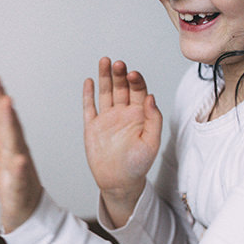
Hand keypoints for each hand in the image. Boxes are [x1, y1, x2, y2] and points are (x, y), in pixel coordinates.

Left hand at [0, 74, 41, 232]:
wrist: (27, 210)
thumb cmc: (16, 179)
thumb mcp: (5, 147)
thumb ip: (1, 125)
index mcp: (10, 143)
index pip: (2, 116)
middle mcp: (16, 151)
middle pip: (9, 123)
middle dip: (2, 102)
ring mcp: (19, 168)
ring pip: (14, 143)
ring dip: (10, 124)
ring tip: (5, 105)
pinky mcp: (18, 186)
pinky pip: (19, 176)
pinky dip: (19, 167)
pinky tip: (19, 160)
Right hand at [83, 57, 162, 227]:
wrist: (118, 182)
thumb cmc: (138, 165)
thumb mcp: (151, 143)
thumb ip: (154, 119)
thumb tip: (151, 97)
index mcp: (139, 115)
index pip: (139, 91)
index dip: (136, 80)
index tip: (133, 75)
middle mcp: (123, 113)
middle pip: (121, 87)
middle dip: (120, 74)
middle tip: (118, 64)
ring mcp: (107, 119)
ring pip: (106, 92)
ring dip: (105, 77)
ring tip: (105, 61)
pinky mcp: (92, 126)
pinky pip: (90, 107)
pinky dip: (89, 94)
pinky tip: (90, 81)